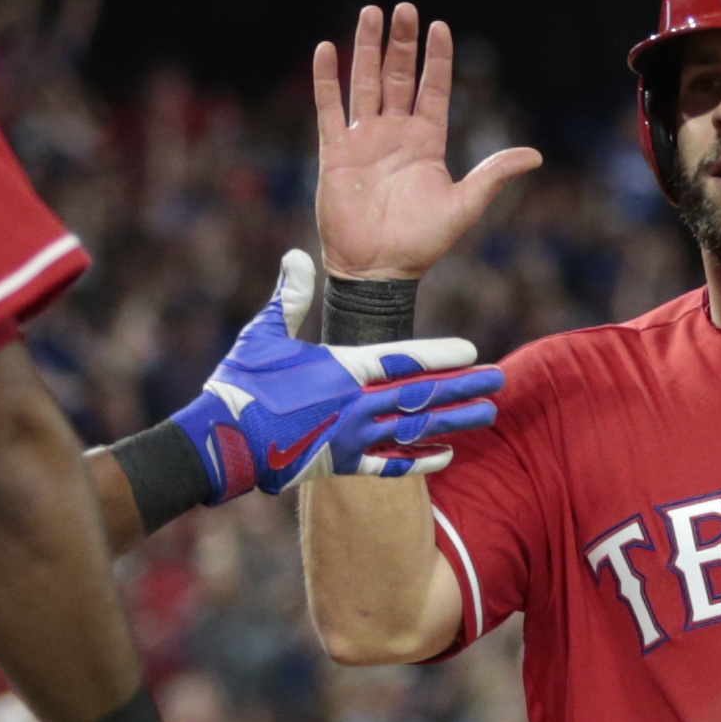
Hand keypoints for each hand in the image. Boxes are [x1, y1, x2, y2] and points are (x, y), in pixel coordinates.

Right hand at [167, 254, 503, 499]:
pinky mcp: (341, 463)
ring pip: (414, 430)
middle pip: (420, 396)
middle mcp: (354, 406)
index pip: (402, 361)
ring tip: (486, 417)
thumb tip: (297, 256)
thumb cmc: (240, 385)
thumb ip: (288, 298)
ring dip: (453, 422)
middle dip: (461, 388)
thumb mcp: (262, 335)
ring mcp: (350, 438)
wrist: (223, 442)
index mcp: (340, 371)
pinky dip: (419, 461)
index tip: (471, 352)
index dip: (439, 356)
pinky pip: (390, 465)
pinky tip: (447, 456)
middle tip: (497, 382)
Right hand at [313, 4, 541, 279]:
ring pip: (365, 83)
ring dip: (366, 49)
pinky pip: (329, 109)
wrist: (379, 271)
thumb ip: (493, 174)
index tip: (439, 27)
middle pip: (398, 77)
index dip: (436, 59)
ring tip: (371, 12)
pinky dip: (327, 80)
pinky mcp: (336, 153)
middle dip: (401, 43)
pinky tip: (326, 49)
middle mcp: (395, 134)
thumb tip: (535, 156)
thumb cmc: (422, 243)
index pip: (433, 88)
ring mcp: (364, 141)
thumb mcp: (464, 205)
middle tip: (404, 8)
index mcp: (426, 142)